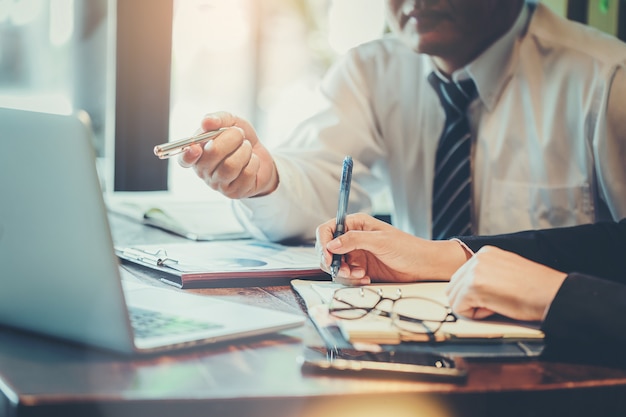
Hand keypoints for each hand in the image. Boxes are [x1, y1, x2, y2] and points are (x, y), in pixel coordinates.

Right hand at [178, 111, 278, 198]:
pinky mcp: (234, 192)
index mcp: (197, 153)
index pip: (184, 159)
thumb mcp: (231, 122)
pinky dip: (254, 162)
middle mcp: (204, 171)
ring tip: (247, 147)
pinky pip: (246, 174)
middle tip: (239, 134)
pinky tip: (252, 161)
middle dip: (231, 138)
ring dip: (244, 151)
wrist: (261, 155)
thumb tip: (206, 121)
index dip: (188, 155)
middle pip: (213, 154)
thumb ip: (218, 119)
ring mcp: (218, 184)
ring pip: (231, 166)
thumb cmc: (240, 140)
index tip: (196, 148)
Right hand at [315, 213, 468, 285]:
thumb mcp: (379, 241)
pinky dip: (353, 280)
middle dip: (333, 262)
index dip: (324, 243)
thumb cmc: (407, 248)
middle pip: (328, 249)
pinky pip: (347, 276)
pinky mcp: (361, 268)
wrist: (423, 266)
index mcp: (356, 224)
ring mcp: (356, 254)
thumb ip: (354, 240)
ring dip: (344, 273)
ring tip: (360, 275)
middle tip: (344, 270)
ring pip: (336, 265)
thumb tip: (332, 244)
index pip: (328, 229)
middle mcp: (353, 238)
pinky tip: (366, 279)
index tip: (328, 256)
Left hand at [445, 246, 567, 321]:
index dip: (475, 293)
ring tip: (495, 304)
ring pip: (454, 297)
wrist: (551, 293)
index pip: (462, 276)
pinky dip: (475, 314)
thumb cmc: (535, 288)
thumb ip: (487, 273)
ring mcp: (474, 271)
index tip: (494, 295)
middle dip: (468, 300)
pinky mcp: (473, 287)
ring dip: (471, 307)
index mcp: (485, 253)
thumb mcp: (506, 271)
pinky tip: (495, 308)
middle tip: (494, 303)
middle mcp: (477, 258)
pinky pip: (459, 308)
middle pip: (453, 286)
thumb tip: (471, 289)